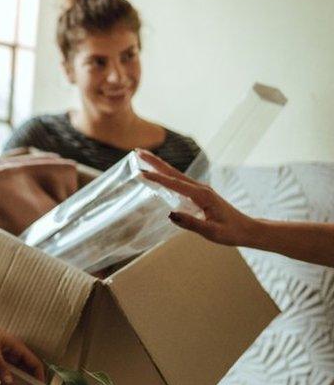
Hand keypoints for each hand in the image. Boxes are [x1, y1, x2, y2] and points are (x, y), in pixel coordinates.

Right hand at [137, 149, 258, 246]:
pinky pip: (179, 181)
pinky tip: (160, 174)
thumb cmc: (231, 232)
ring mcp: (200, 190)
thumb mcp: (211, 232)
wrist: (247, 229)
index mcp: (202, 195)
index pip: (174, 184)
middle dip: (155, 161)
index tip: (140, 173)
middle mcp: (200, 188)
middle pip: (173, 172)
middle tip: (137, 151)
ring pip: (175, 174)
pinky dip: (166, 174)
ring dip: (159, 165)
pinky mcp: (200, 193)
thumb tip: (170, 215)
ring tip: (143, 158)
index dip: (157, 178)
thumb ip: (191, 223)